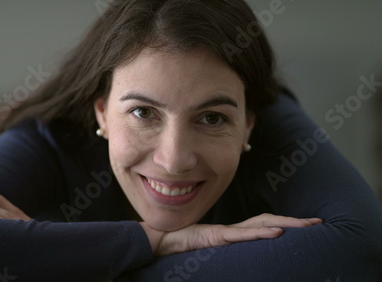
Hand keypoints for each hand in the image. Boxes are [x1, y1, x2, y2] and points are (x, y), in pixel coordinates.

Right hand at [142, 213, 322, 255]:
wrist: (161, 241)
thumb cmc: (183, 245)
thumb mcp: (210, 250)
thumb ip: (224, 248)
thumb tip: (240, 253)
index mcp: (233, 232)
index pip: (265, 224)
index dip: (286, 223)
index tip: (307, 225)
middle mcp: (233, 229)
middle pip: (269, 221)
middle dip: (294, 222)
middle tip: (318, 222)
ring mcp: (225, 232)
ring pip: (260, 225)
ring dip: (285, 225)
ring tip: (307, 226)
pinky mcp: (215, 237)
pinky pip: (241, 236)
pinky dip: (260, 234)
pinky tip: (276, 233)